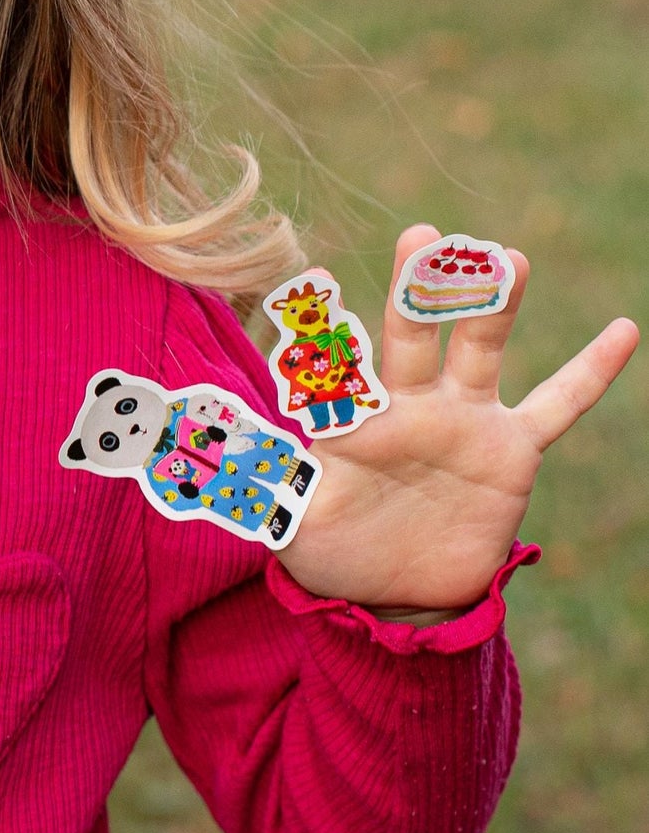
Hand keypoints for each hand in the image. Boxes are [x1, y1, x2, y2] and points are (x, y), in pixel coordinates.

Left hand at [280, 225, 637, 612]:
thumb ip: (269, 491)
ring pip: (480, 352)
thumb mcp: (294, 525)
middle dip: (416, 290)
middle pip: (410, 337)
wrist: (394, 592)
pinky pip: (557, 405)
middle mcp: (406, 406)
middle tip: (423, 240)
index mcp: (348, 420)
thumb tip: (224, 469)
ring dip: (492, 308)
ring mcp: (461, 422)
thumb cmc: (334, 551)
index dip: (324, 330)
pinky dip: (590, 373)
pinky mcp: (510, 451)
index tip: (316, 282)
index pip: (334, 365)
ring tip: (506, 260)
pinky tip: (623, 330)